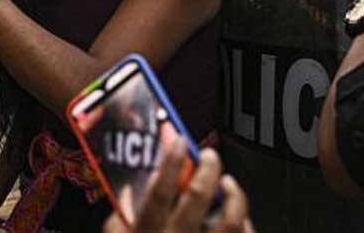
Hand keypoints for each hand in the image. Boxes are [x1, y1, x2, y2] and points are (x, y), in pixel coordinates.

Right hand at [103, 141, 253, 232]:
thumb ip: (119, 222)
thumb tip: (129, 190)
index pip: (158, 190)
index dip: (170, 160)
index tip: (177, 140)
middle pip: (197, 197)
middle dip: (206, 168)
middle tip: (208, 155)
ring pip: (230, 221)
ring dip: (233, 195)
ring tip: (228, 183)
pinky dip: (245, 226)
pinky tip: (240, 219)